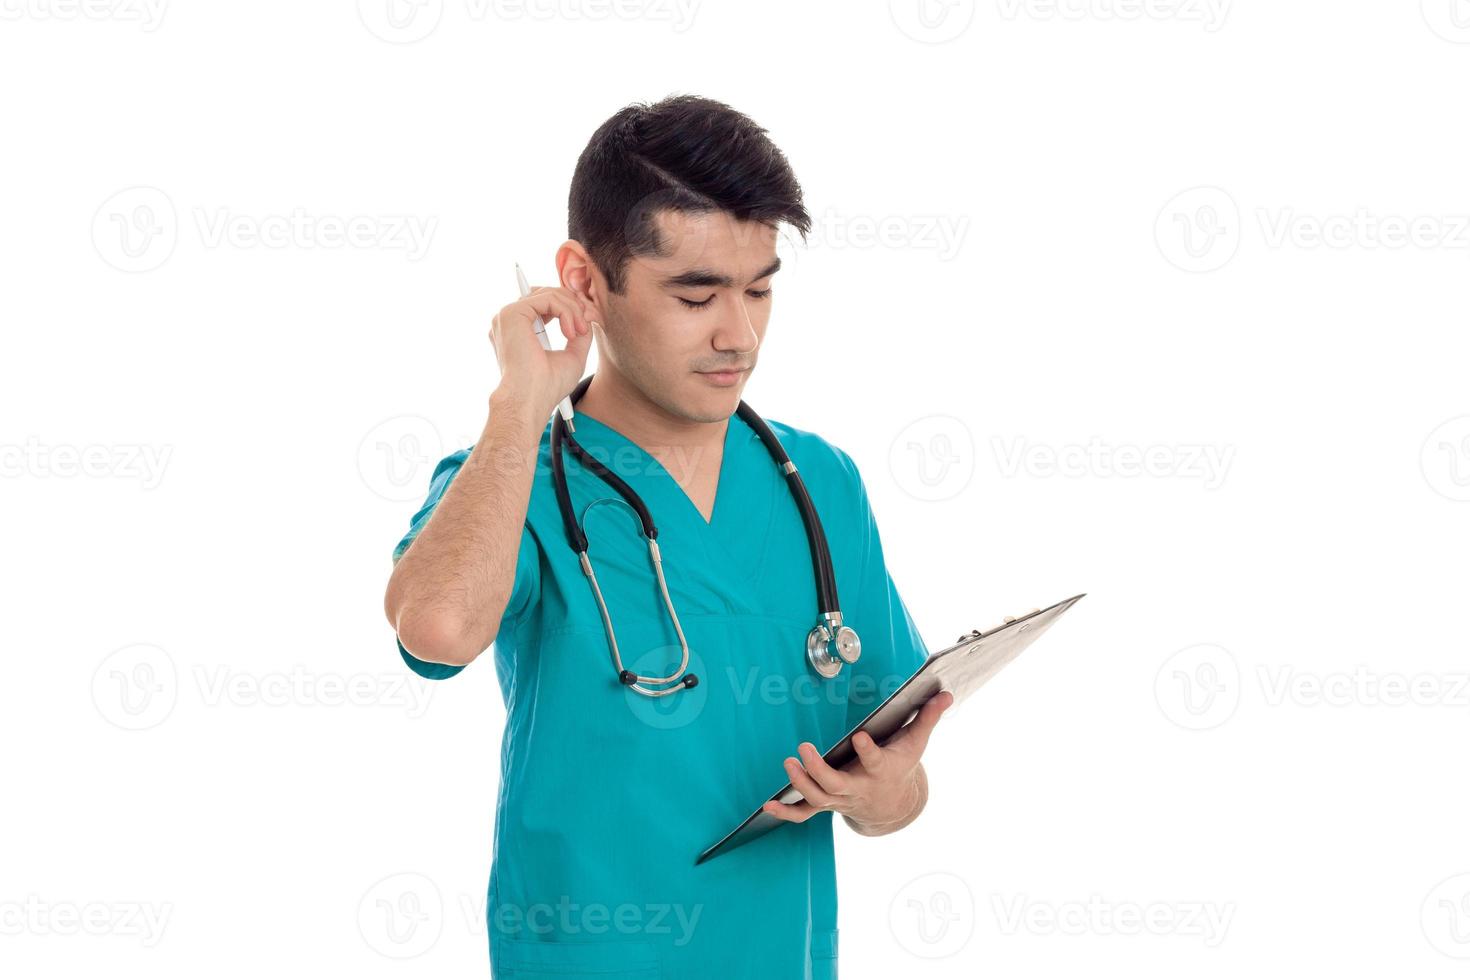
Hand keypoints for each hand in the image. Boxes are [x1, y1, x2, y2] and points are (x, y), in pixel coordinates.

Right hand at [489, 285, 598, 418]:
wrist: (531, 399)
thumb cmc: (547, 386)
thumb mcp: (571, 356)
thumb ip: (578, 334)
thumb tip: (588, 316)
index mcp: (518, 330)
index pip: (545, 304)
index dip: (569, 310)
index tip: (584, 327)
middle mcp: (510, 321)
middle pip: (547, 294)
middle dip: (573, 306)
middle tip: (585, 328)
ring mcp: (508, 316)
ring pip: (550, 294)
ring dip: (572, 310)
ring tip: (578, 332)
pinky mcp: (513, 313)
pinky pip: (548, 298)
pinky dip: (566, 311)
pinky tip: (570, 332)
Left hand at [763, 690, 953, 834]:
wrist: (892, 804)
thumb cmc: (901, 765)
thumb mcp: (917, 742)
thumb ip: (928, 717)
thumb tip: (947, 693)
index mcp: (881, 770)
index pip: (875, 761)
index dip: (868, 751)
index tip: (860, 736)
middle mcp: (859, 788)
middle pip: (836, 785)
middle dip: (818, 769)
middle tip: (804, 748)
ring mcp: (841, 799)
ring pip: (818, 798)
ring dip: (800, 783)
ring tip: (789, 762)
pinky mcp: (828, 804)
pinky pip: (805, 814)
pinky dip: (787, 813)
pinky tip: (769, 806)